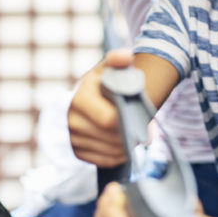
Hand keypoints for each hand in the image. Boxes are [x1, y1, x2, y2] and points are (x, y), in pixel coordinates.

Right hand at [67, 48, 133, 167]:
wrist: (89, 100)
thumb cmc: (103, 85)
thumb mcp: (109, 70)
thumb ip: (118, 61)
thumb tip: (125, 55)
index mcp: (79, 98)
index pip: (108, 119)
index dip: (128, 122)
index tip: (143, 120)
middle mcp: (72, 120)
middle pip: (110, 138)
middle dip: (130, 136)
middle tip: (145, 133)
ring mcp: (73, 138)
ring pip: (108, 151)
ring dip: (127, 148)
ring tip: (136, 138)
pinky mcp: (77, 152)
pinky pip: (103, 160)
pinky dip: (118, 156)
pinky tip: (125, 148)